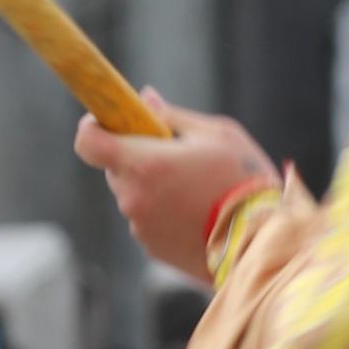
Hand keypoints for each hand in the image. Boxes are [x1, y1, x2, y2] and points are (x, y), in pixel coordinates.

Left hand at [75, 96, 279, 285]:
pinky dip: (163, 212)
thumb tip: (146, 99)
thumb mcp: (217, 135)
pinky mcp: (151, 249)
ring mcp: (140, 227)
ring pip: (133, 194)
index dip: (93, 127)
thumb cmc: (244, 181)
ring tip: (196, 188)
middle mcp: (133, 198)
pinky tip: (198, 213)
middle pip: (115, 167)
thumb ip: (173, 117)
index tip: (111, 121)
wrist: (261, 242)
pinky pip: (147, 220)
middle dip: (137, 156)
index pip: (88, 142)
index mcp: (144, 164)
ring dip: (152, 186)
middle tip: (176, 155)